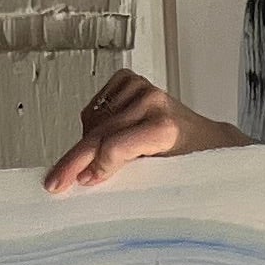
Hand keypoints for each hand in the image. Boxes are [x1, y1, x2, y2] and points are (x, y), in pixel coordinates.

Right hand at [42, 69, 247, 192]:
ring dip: (86, 144)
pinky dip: (93, 125)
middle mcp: (152, 102)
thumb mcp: (168, 177)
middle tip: (55, 181)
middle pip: (100, 135)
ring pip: (93, 121)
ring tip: (93, 164)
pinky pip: (95, 107)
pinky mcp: (129, 81)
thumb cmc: (193, 161)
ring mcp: (139, 88)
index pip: (117, 147)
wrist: (209, 140)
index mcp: (165, 127)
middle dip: (74, 161)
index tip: (81, 182)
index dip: (96, 166)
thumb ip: (134, 177)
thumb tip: (91, 181)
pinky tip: (105, 138)